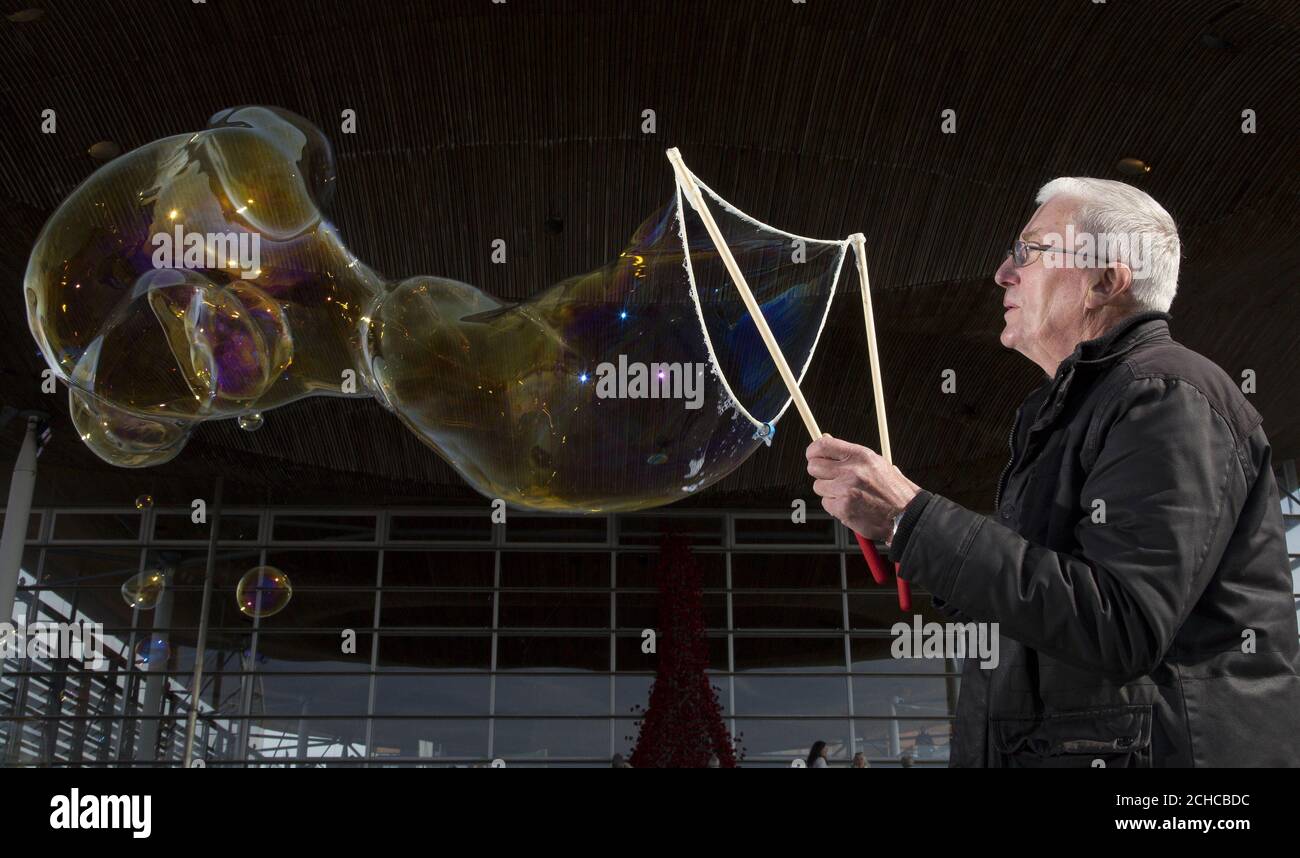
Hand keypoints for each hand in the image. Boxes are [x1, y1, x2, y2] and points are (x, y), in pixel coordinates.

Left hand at [806, 434, 920, 540]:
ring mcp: (846, 490)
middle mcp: (851, 470)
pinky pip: (826, 504)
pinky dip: (835, 506)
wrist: (906, 514)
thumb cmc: (891, 489)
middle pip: (814, 467)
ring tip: (848, 494)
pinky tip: (851, 506)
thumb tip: (825, 438)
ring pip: (819, 487)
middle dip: (820, 473)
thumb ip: (848, 453)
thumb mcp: (875, 462)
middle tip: (831, 479)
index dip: (813, 451)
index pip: (822, 446)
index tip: (812, 456)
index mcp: (860, 455)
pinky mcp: (843, 508)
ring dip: (829, 492)